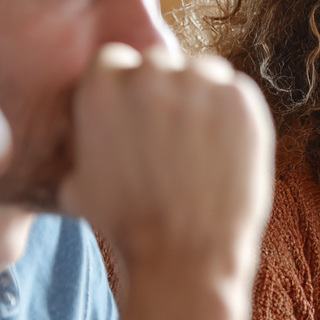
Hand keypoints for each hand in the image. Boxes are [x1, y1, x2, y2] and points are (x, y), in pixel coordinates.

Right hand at [60, 43, 273, 285]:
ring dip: (201, 98)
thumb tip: (77, 133)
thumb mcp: (79, 182)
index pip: (116, 62)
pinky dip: (233, 115)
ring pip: (202, 71)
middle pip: (160, 63)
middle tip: (172, 138)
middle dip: (164, 92)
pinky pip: (236, 91)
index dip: (127, 92)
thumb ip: (80, 141)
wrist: (184, 256)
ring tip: (200, 147)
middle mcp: (150, 73)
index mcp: (102, 85)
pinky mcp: (241, 99)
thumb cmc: (127, 226)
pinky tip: (224, 151)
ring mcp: (200, 83)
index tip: (137, 120)